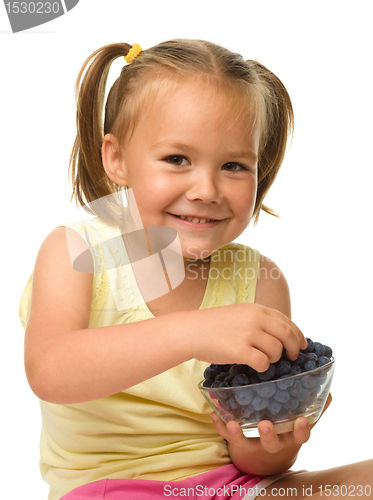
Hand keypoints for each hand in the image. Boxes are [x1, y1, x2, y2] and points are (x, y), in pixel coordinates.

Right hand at [190, 303, 305, 371]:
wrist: (191, 330)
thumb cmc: (213, 325)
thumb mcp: (239, 314)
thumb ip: (258, 320)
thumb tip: (280, 336)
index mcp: (256, 309)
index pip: (286, 320)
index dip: (298, 334)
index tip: (302, 344)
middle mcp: (255, 318)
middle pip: (287, 334)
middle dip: (294, 348)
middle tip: (292, 357)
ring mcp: (248, 334)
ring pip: (276, 350)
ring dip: (274, 359)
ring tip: (263, 360)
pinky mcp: (240, 350)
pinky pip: (263, 363)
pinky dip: (263, 367)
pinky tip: (255, 366)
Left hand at [210, 393, 331, 474]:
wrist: (265, 456)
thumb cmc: (286, 429)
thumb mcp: (300, 420)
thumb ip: (314, 407)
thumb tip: (326, 389)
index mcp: (290, 436)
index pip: (299, 435)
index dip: (301, 430)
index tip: (302, 421)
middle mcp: (273, 442)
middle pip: (272, 443)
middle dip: (269, 435)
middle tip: (265, 425)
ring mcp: (254, 443)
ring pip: (246, 443)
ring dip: (238, 435)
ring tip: (233, 424)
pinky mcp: (238, 441)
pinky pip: (226, 436)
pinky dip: (220, 426)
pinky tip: (213, 414)